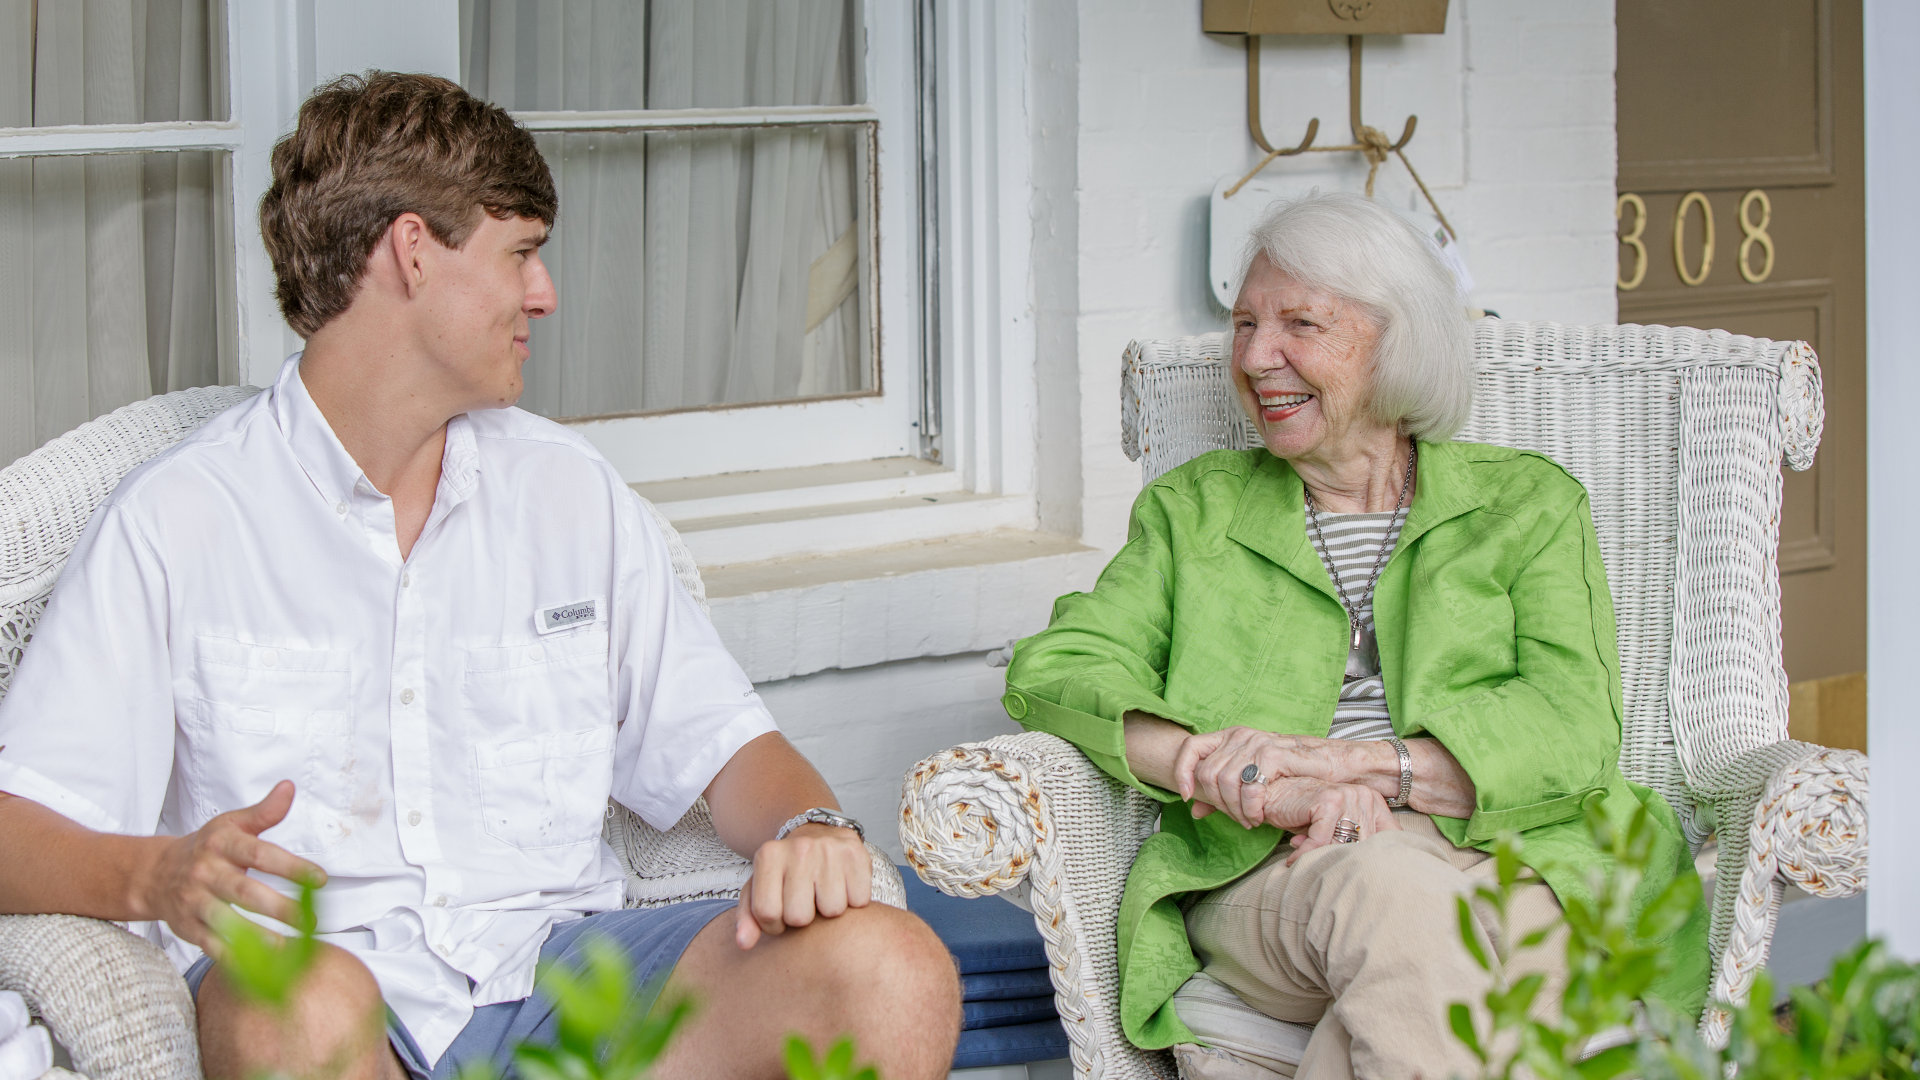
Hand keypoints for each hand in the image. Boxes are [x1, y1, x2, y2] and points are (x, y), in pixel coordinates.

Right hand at [133, 780, 326, 956]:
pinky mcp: (187, 927)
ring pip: (227, 922)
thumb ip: (264, 812)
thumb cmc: (206, 848)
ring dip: (258, 938)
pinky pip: (212, 945)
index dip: (291, 866)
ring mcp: (194, 902)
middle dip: (279, 908)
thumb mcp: (231, 824)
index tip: (321, 879)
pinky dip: (235, 958)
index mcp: (222, 844)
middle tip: (311, 920)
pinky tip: (260, 967)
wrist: (154, 874)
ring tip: (289, 948)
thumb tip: (288, 787)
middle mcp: (206, 873)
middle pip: (244, 892)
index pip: (260, 854)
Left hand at [733, 822, 870, 949]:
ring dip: (829, 909)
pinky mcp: (856, 854)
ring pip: (832, 911)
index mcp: (768, 855)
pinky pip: (859, 901)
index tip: (780, 915)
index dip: (774, 925)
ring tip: (824, 893)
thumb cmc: (786, 869)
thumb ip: (747, 918)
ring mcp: (829, 850)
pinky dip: (853, 901)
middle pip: (800, 916)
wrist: (817, 833)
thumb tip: (744, 943)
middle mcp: (799, 849)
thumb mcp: (759, 887)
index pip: (767, 913)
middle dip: (803, 918)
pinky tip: (843, 887)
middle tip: (805, 902)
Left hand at [1173, 726, 1358, 827]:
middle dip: (1218, 804)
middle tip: (1237, 819)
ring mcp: (1256, 742)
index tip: (1188, 797)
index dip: (1182, 772)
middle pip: (1207, 772)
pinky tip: (1259, 816)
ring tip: (1250, 821)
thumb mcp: (1252, 780)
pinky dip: (1251, 808)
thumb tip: (1194, 810)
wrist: (1332, 765)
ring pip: (1225, 781)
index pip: (1190, 747)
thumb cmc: (1292, 774)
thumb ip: (1222, 793)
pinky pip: (1249, 786)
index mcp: (1230, 737)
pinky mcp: (1273, 753)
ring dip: (1235, 810)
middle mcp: (1240, 735)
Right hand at [1261, 778, 1398, 865]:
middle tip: (1328, 874)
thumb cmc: (1306, 813)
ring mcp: (1348, 796)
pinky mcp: (1329, 801)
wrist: (1276, 792)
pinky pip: (1322, 840)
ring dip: (1323, 859)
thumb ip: (1355, 842)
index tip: (1368, 877)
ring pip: (1343, 844)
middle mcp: (1364, 796)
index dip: (1379, 858)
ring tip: (1308, 866)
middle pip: (1364, 844)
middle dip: (1343, 861)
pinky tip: (1294, 860)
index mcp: (1373, 801)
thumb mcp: (1336, 828)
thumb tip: (1376, 873)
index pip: (1388, 836)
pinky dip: (1306, 853)